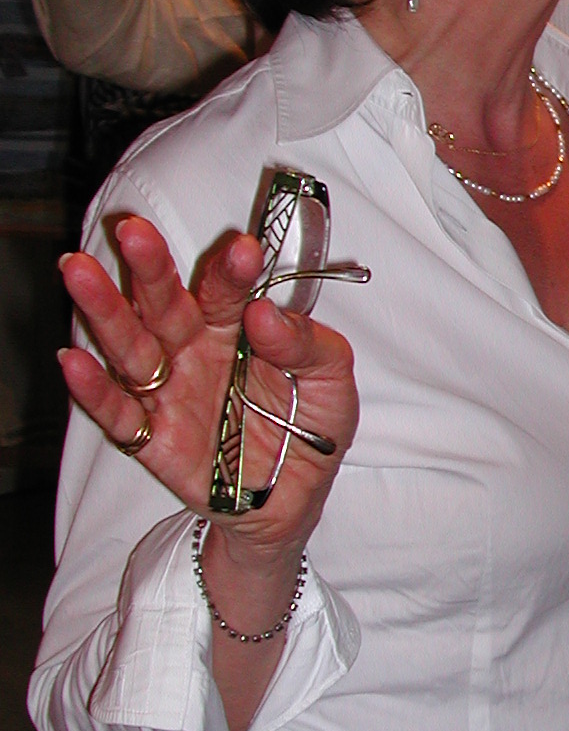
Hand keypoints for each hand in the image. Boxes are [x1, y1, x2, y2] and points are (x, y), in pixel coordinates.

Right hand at [59, 216, 357, 568]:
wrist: (296, 497)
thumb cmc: (311, 427)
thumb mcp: (331, 380)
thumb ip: (307, 344)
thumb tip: (266, 314)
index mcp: (235, 328)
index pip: (226, 290)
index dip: (231, 270)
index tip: (243, 249)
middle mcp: (193, 351)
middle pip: (164, 304)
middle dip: (149, 268)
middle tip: (134, 233)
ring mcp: (168, 392)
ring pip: (129, 346)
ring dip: (104, 311)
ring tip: (79, 271)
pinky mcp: (150, 438)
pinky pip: (117, 412)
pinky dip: (93, 389)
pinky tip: (76, 361)